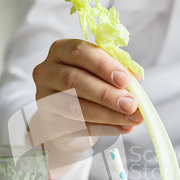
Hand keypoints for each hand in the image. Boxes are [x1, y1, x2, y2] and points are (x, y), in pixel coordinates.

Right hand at [29, 39, 142, 169]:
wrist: (69, 113)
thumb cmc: (89, 83)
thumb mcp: (103, 72)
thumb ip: (118, 72)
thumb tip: (135, 79)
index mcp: (61, 50)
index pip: (80, 52)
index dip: (103, 65)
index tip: (125, 80)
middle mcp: (47, 72)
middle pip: (74, 80)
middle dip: (106, 94)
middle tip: (131, 105)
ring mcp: (44, 98)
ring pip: (74, 107)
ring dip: (107, 114)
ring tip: (131, 120)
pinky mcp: (49, 122)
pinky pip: (76, 127)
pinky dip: (102, 129)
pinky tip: (120, 129)